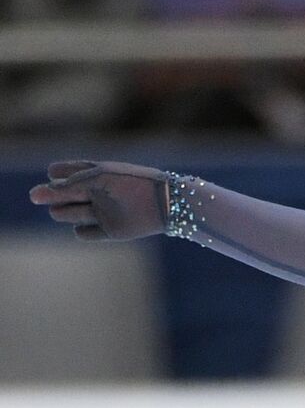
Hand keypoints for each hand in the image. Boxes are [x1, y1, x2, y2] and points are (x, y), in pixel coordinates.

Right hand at [28, 160, 169, 240]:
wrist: (164, 202)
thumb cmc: (131, 182)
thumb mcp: (98, 177)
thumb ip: (69, 184)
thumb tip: (39, 192)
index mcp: (93, 174)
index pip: (62, 173)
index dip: (56, 175)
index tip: (55, 174)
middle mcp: (95, 193)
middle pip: (62, 195)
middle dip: (51, 195)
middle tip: (37, 196)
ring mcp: (101, 212)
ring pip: (69, 214)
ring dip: (64, 212)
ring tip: (69, 209)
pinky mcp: (109, 231)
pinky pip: (84, 234)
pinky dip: (82, 231)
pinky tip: (88, 226)